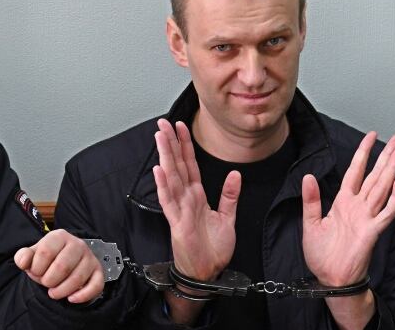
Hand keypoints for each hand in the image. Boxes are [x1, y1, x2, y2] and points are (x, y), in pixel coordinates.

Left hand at [14, 229, 103, 302]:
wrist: (66, 262)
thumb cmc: (48, 259)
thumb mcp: (33, 255)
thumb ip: (23, 256)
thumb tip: (22, 262)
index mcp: (59, 236)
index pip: (46, 251)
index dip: (36, 268)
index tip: (35, 272)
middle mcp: (77, 244)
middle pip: (62, 266)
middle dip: (49, 281)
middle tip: (46, 283)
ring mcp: (90, 258)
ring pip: (77, 279)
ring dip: (62, 291)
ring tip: (54, 293)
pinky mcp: (98, 271)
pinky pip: (95, 286)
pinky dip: (82, 296)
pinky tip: (71, 299)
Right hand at [153, 119, 241, 280]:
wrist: (207, 272)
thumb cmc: (213, 249)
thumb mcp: (228, 218)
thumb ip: (230, 195)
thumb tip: (235, 174)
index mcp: (197, 196)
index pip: (190, 164)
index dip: (185, 145)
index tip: (181, 126)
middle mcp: (186, 199)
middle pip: (177, 165)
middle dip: (170, 143)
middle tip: (163, 123)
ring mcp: (179, 209)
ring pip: (171, 177)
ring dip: (165, 157)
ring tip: (160, 138)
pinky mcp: (177, 222)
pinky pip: (169, 201)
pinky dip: (164, 185)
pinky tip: (159, 170)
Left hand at [302, 131, 394, 286]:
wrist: (330, 278)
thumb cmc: (321, 254)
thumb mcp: (310, 222)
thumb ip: (311, 200)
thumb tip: (308, 176)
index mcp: (343, 203)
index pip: (355, 172)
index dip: (363, 154)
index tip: (371, 137)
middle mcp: (357, 207)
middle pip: (374, 176)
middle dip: (385, 156)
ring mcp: (367, 218)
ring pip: (382, 188)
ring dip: (391, 169)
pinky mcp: (372, 231)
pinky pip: (386, 212)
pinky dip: (394, 198)